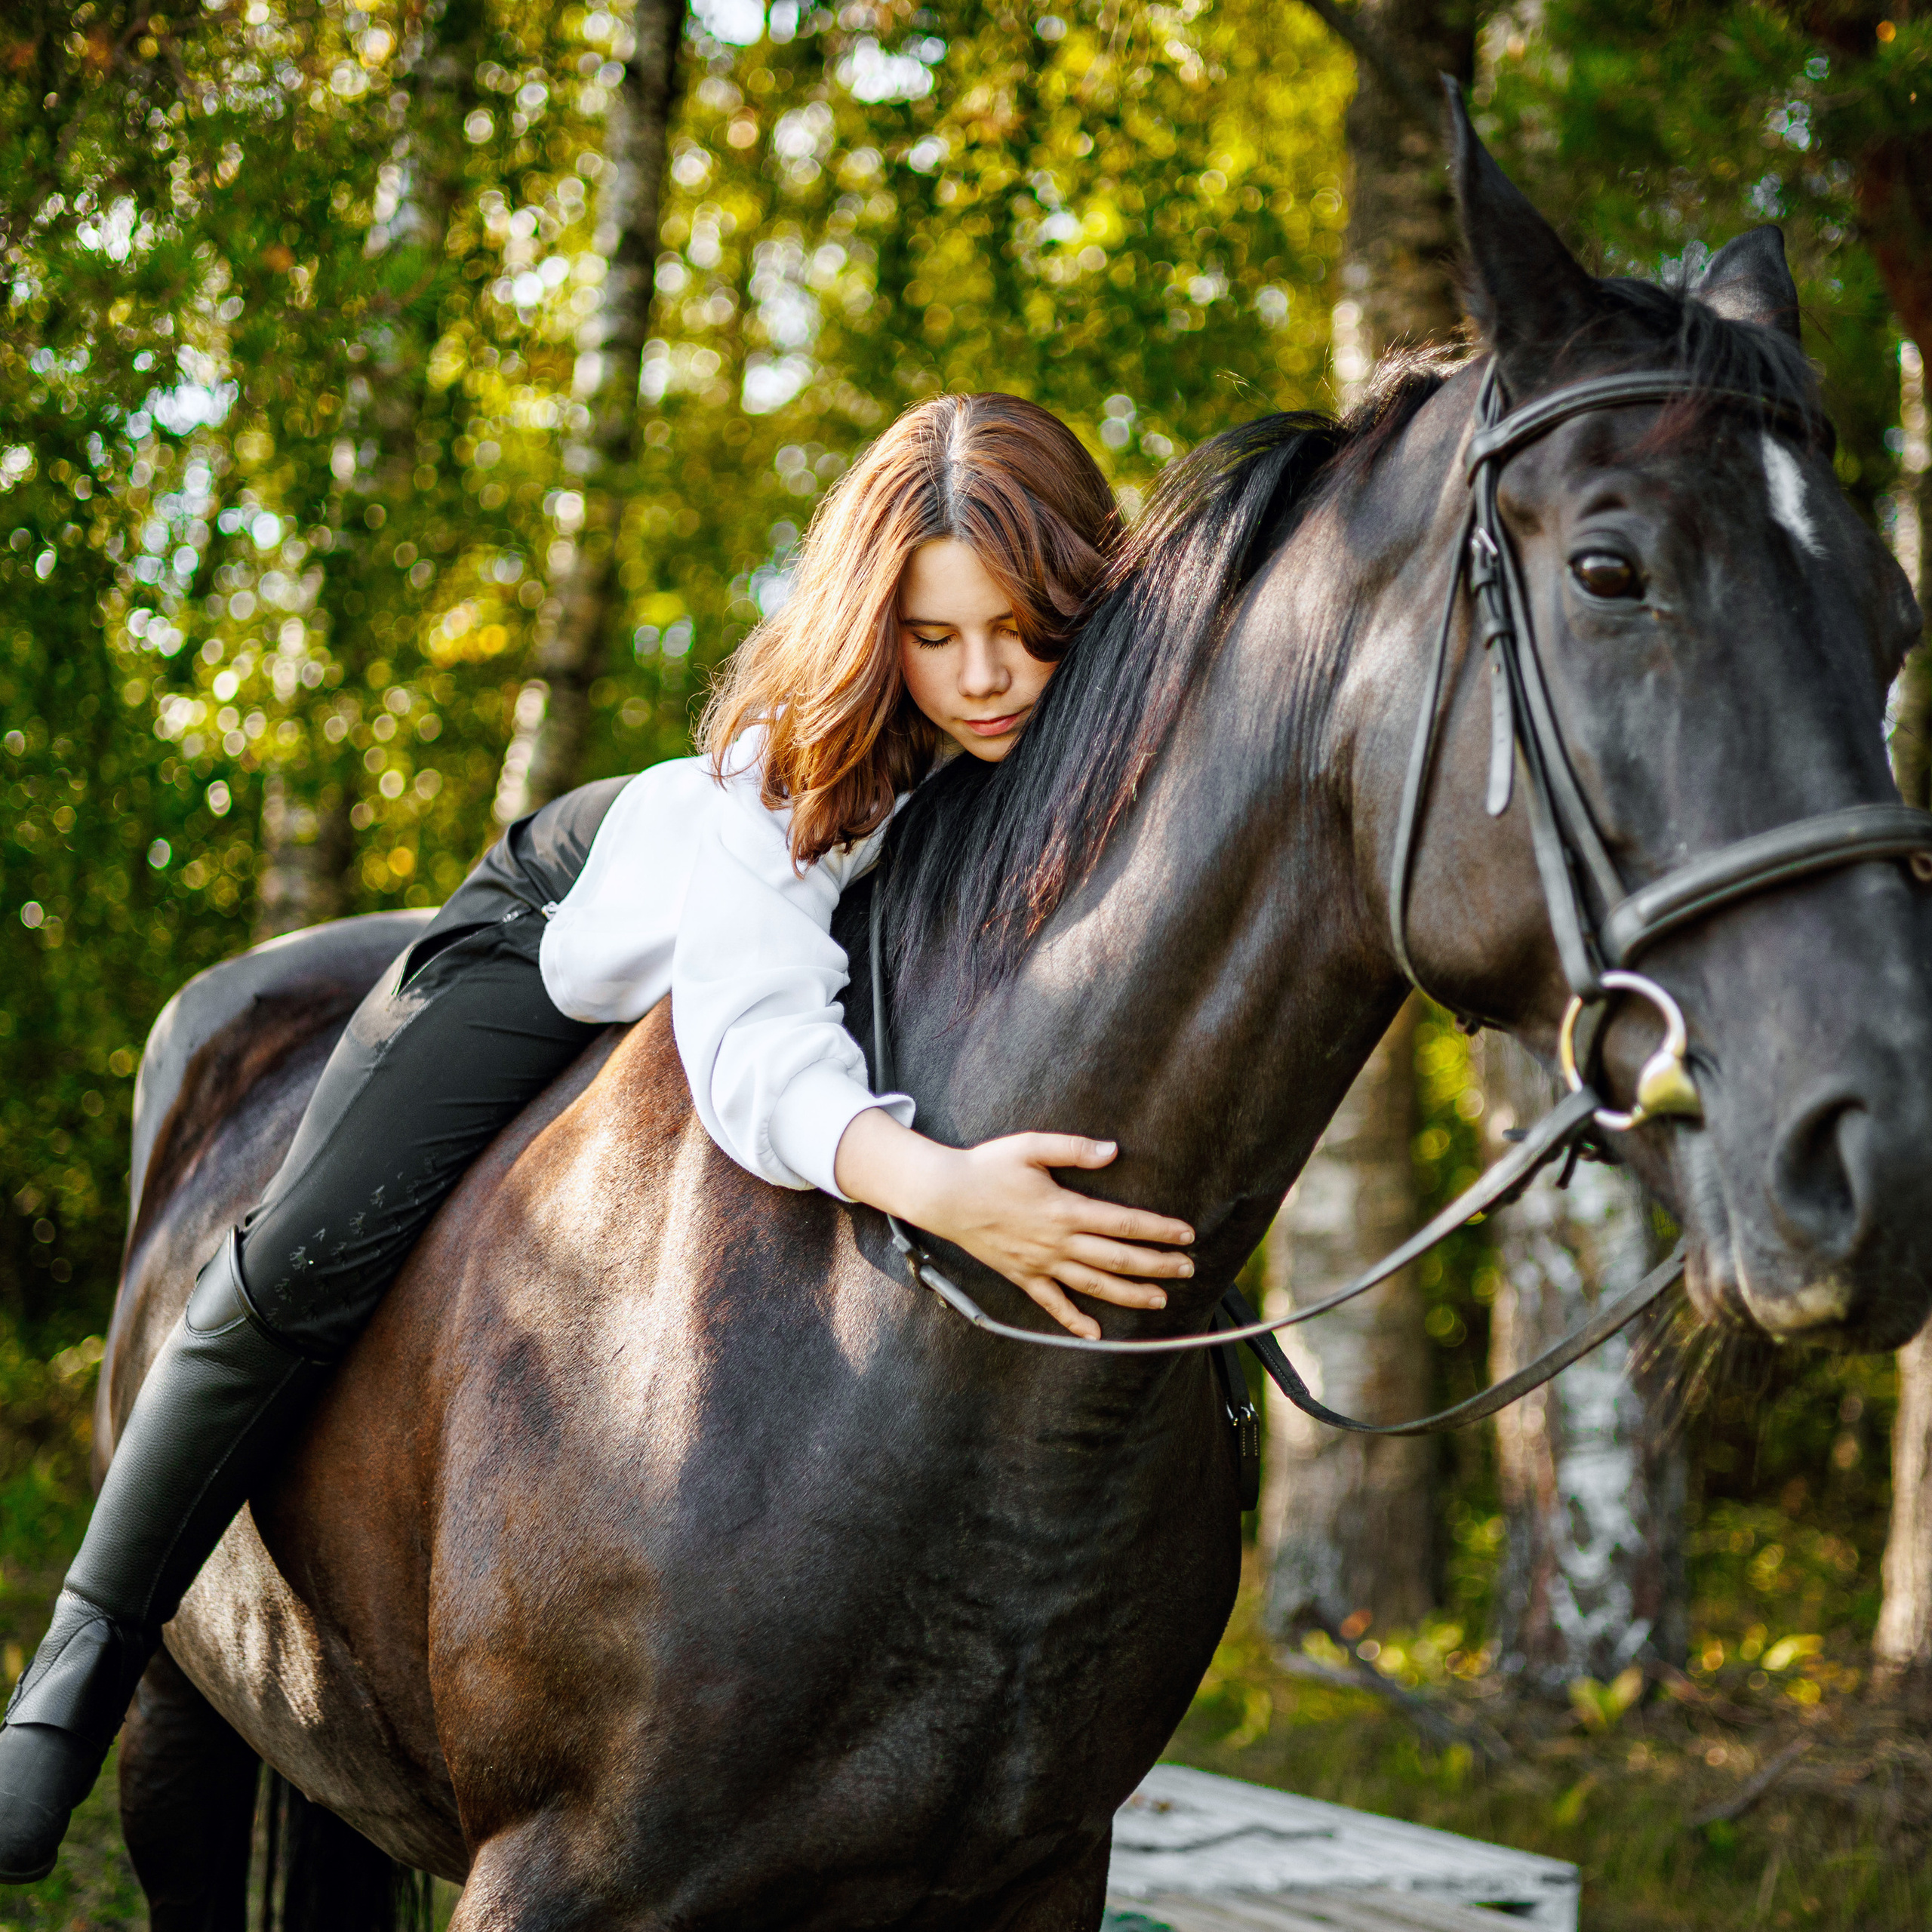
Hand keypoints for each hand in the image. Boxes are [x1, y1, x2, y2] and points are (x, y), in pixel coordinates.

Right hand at [833, 1110, 1194, 1338]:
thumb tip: (1112, 1150)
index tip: (1185, 1235)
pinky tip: (1095, 1333)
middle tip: (1188, 1269)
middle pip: (1117, 1258)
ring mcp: (1040, 1263)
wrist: (944, 1196)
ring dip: (1130, 1294)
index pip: (1122, 1223)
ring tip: (1160, 1299)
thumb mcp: (1030, 1146)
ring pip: (1093, 1285)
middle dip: (1156, 1265)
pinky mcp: (1022, 1276)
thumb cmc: (987, 1167)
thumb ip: (1073, 1149)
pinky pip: (1052, 1304)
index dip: (1157, 1230)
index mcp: (1064, 1209)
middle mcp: (1057, 1242)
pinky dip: (1074, 1321)